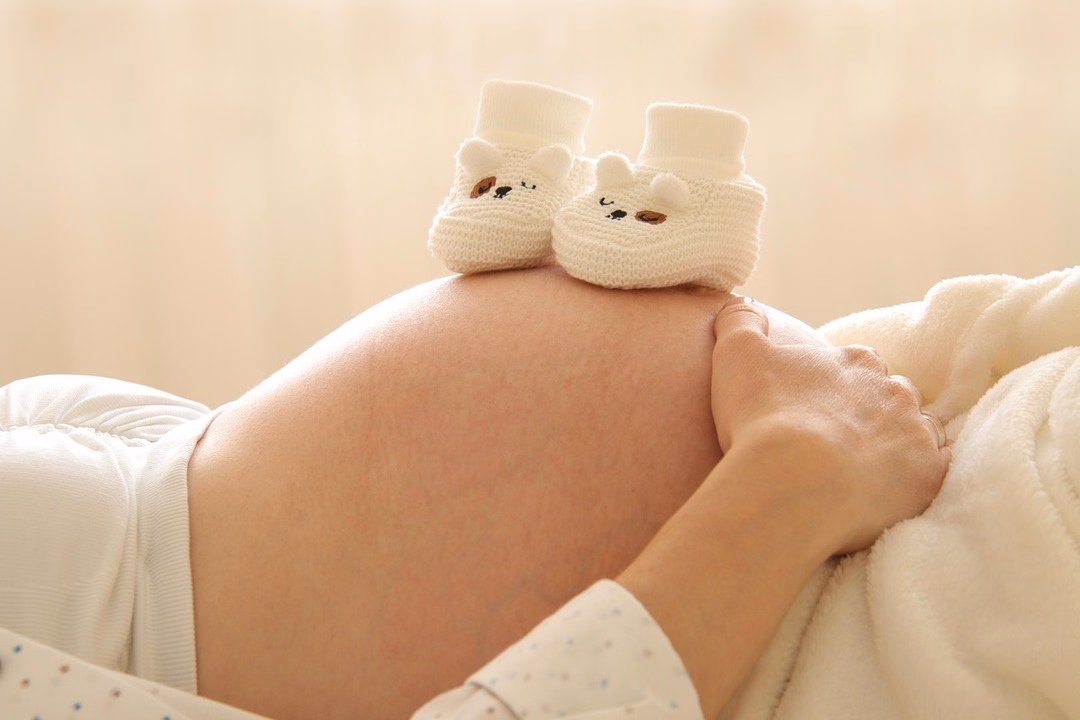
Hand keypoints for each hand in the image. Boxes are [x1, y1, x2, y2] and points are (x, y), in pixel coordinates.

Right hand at [710, 297, 950, 554]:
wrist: (794, 484)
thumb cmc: (764, 416)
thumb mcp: (737, 353)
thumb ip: (741, 321)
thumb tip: (742, 304)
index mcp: (855, 361)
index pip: (855, 365)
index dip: (833, 385)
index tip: (812, 406)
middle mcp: (894, 390)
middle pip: (889, 397)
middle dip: (869, 412)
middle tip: (835, 440)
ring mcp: (916, 434)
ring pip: (916, 431)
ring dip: (895, 443)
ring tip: (862, 468)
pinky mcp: (928, 477)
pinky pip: (935, 470)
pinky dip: (917, 475)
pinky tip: (891, 489)